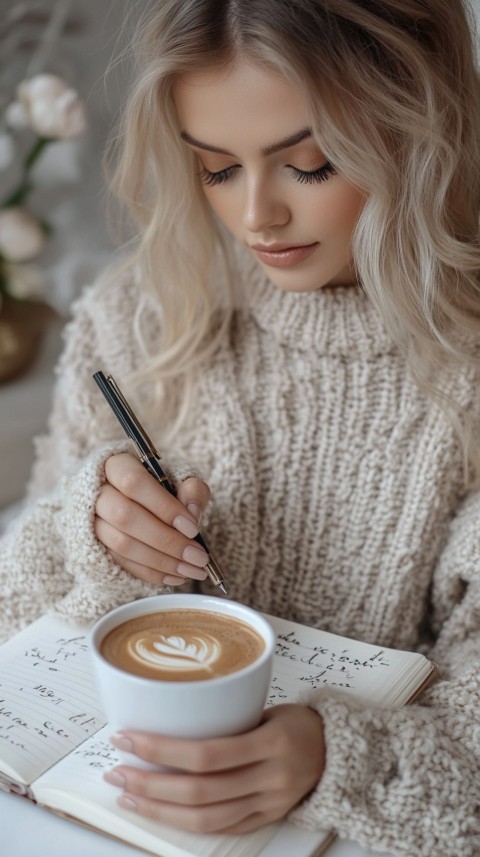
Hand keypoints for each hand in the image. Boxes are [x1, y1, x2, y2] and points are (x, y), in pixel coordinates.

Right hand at [94, 452, 210, 585]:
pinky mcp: (94, 546)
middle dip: (166, 540)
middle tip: (198, 556)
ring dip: (161, 561)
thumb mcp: (180, 478)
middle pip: (124, 516)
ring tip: (192, 569)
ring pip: (122, 544)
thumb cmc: (159, 486)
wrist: (133, 499)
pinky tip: (175, 576)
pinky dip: (150, 572)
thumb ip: (192, 489)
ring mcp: (90, 521)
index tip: (193, 528)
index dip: (163, 506)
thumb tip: (192, 513)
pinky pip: (121, 563)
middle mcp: (96, 491)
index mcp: (116, 465)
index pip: (134, 482)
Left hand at [104, 704, 324, 834]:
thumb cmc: (298, 721)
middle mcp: (270, 778)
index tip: (127, 737)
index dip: (161, 750)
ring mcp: (269, 804)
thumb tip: (170, 714)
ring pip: (205, 818)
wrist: (339, 752)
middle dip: (150, 783)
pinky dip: (185, 823)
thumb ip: (228, 719)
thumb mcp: (268, 709)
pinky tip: (160, 811)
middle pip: (199, 791)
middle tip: (117, 768)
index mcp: (271, 742)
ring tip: (128, 794)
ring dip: (159, 808)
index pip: (206, 753)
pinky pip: (220, 828)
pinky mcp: (266, 819)